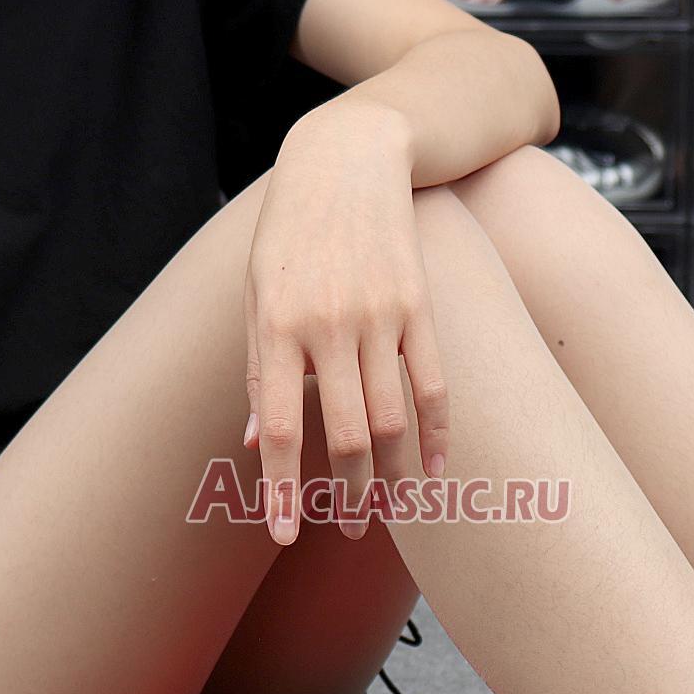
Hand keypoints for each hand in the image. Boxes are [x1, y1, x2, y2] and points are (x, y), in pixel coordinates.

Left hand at [244, 100, 450, 543]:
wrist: (346, 159)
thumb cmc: (290, 235)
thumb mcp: (257, 295)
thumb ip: (259, 369)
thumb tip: (258, 444)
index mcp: (277, 328)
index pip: (281, 430)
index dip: (283, 489)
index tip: (287, 533)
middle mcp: (328, 327)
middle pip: (344, 437)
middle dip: (348, 495)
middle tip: (353, 528)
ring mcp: (379, 317)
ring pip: (390, 420)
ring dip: (391, 476)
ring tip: (388, 509)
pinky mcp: (419, 306)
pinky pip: (433, 386)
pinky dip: (436, 435)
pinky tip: (435, 470)